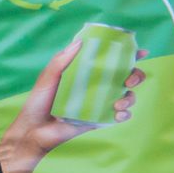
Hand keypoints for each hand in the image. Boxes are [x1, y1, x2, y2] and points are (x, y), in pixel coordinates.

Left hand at [0, 38, 145, 172]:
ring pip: (128, 96)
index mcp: (86, 73)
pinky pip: (120, 116)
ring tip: (118, 102)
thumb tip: (80, 41)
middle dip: (136, 75)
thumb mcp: (48, 77)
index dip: (129, 54)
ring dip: (130, 97)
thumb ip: (62, 60)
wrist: (33, 131)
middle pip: (126, 77)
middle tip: (129, 79)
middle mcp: (97, 87)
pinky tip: (117, 113)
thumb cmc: (38, 103)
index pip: (111, 60)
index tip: (140, 51)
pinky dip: (124, 114)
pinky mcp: (99, 120)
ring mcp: (100, 104)